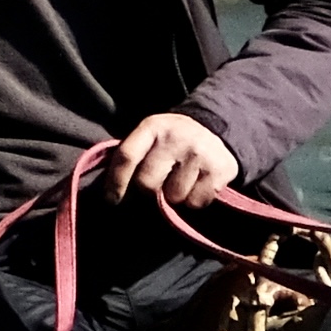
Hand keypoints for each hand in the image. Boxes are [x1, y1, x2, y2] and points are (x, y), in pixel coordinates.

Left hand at [98, 112, 239, 208]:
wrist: (212, 129)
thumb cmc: (169, 142)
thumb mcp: (148, 138)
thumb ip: (131, 158)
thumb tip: (111, 196)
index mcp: (152, 127)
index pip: (127, 156)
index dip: (116, 182)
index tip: (111, 200)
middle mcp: (176, 137)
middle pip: (147, 183)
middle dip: (149, 190)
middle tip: (158, 184)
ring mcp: (200, 153)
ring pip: (174, 197)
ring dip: (174, 197)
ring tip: (180, 180)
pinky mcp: (220, 169)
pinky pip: (196, 203)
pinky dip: (194, 200)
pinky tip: (197, 184)